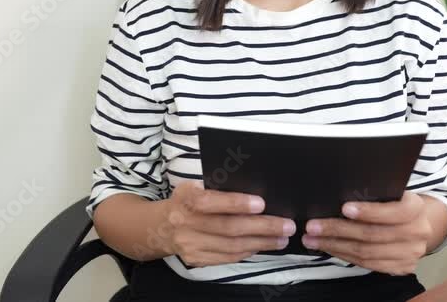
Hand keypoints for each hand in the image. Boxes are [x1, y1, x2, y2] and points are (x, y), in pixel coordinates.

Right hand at [161, 181, 296, 266]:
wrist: (159, 227)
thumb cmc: (186, 201)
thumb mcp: (195, 187)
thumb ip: (218, 189)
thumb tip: (257, 190)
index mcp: (186, 199)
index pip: (211, 202)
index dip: (236, 203)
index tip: (262, 204)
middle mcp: (185, 223)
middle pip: (228, 228)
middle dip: (262, 227)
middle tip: (287, 226)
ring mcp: (190, 245)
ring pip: (232, 246)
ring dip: (261, 243)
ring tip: (282, 238)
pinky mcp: (196, 260)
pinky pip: (227, 257)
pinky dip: (248, 251)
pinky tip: (263, 246)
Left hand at [302, 190, 432, 275]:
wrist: (418, 223)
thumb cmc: (396, 202)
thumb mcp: (392, 192)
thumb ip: (374, 193)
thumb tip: (338, 193)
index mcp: (416, 208)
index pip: (392, 211)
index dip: (368, 211)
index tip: (344, 208)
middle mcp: (417, 232)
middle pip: (372, 235)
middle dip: (338, 230)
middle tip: (313, 226)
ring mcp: (411, 253)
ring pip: (366, 253)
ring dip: (335, 246)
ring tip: (312, 239)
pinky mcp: (402, 268)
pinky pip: (368, 264)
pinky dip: (344, 256)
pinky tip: (328, 248)